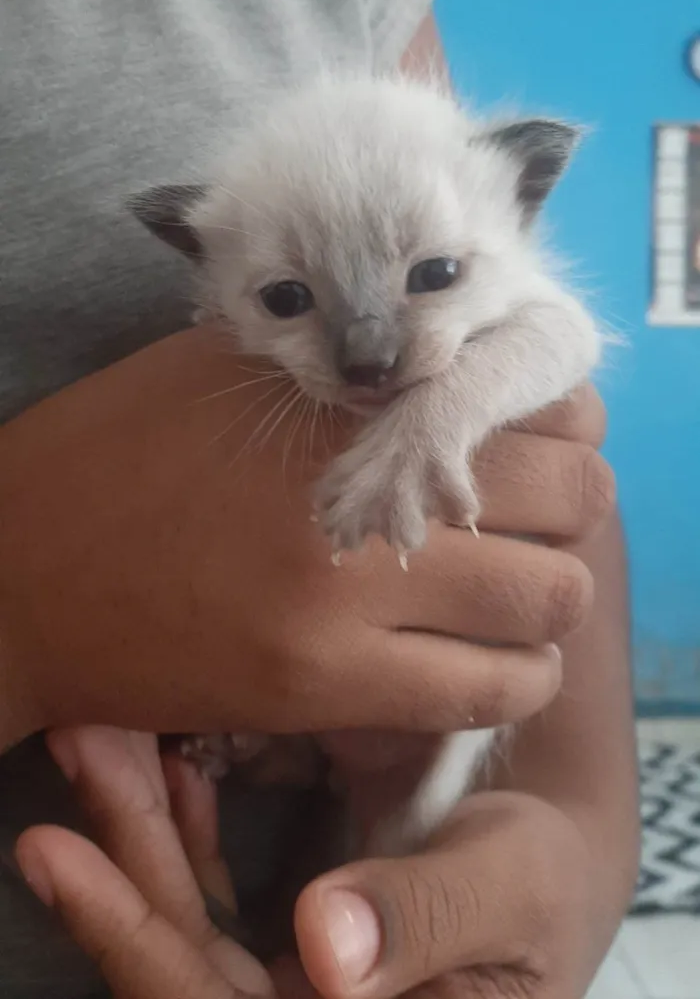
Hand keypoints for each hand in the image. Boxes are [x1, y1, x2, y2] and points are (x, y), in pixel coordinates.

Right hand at [0, 330, 609, 748]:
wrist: (15, 574)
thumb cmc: (113, 455)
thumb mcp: (225, 371)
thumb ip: (342, 370)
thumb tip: (446, 370)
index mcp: (336, 397)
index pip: (531, 394)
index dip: (557, 419)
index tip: (533, 436)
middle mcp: (358, 489)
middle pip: (572, 495)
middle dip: (567, 507)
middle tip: (526, 517)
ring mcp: (346, 597)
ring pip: (553, 600)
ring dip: (550, 596)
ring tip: (509, 594)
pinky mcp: (320, 688)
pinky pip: (486, 693)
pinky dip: (512, 677)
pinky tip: (480, 660)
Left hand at [16, 727, 606, 998]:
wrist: (553, 872)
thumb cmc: (545, 887)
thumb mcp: (511, 891)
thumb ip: (427, 919)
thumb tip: (324, 949)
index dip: (134, 936)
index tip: (65, 852)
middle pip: (178, 957)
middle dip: (123, 851)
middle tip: (83, 744)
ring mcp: (284, 985)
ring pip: (183, 918)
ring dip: (138, 827)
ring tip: (101, 737)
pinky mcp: (281, 940)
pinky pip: (210, 895)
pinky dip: (181, 827)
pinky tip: (167, 765)